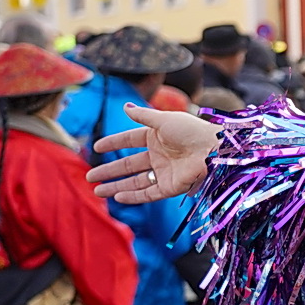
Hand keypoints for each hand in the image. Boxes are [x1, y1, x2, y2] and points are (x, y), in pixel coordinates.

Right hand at [86, 104, 220, 202]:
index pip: (130, 140)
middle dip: (109, 171)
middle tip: (90, 177)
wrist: (214, 150)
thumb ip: (143, 116)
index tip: (97, 147)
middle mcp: (160, 155)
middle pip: (129, 165)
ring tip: (97, 191)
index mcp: (158, 136)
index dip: (114, 143)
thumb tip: (124, 107)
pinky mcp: (172, 187)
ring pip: (135, 182)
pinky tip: (117, 197)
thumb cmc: (192, 131)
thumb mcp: (164, 119)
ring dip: (116, 186)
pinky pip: (149, 194)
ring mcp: (165, 172)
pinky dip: (133, 196)